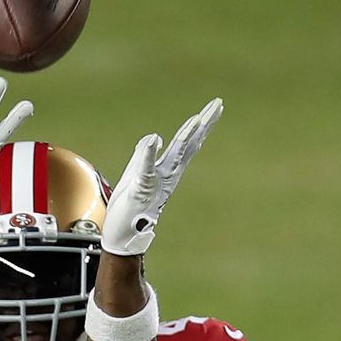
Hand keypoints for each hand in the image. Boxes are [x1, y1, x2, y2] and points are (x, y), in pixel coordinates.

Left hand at [102, 98, 222, 255]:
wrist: (123, 235)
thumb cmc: (130, 207)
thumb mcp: (136, 174)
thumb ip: (145, 156)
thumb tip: (154, 138)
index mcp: (167, 170)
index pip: (188, 143)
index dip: (200, 124)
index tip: (215, 107)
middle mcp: (167, 174)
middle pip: (189, 144)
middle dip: (203, 124)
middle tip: (218, 104)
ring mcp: (156, 182)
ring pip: (175, 156)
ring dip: (185, 137)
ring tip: (196, 118)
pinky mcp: (141, 189)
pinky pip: (147, 169)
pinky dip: (150, 154)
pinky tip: (155, 139)